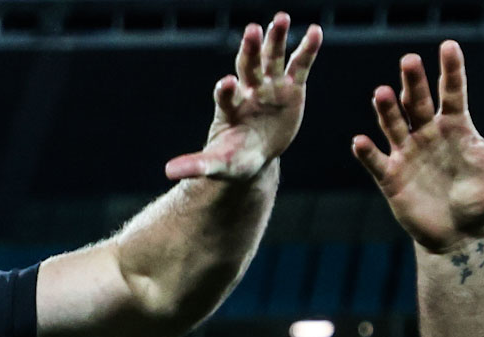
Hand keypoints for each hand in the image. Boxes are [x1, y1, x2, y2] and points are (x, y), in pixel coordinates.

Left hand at [165, 13, 322, 180]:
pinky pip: (300, 66)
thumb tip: (167, 171)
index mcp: (230, 109)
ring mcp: (270, 87)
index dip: (226, 90)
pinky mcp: (291, 88)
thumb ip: (196, 165)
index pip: (225, 96)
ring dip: (275, 38)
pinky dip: (308, 49)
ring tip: (281, 18)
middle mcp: (248, 91)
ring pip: (272, 59)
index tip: (227, 83)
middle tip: (252, 30)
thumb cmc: (233, 159)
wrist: (254, 155)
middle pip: (247, 66)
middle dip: (249, 49)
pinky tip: (316, 31)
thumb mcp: (217, 165)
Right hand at [352, 41, 483, 253]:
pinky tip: (361, 141)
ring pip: (394, 125)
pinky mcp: (391, 177)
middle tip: (409, 61)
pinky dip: (367, 152)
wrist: (460, 234)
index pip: (452, 91)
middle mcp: (428, 133)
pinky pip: (376, 162)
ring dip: (386, 110)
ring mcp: (408, 153)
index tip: (448, 47)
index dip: (450, 70)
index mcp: (455, 126)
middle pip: (417, 102)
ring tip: (382, 93)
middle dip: (412, 82)